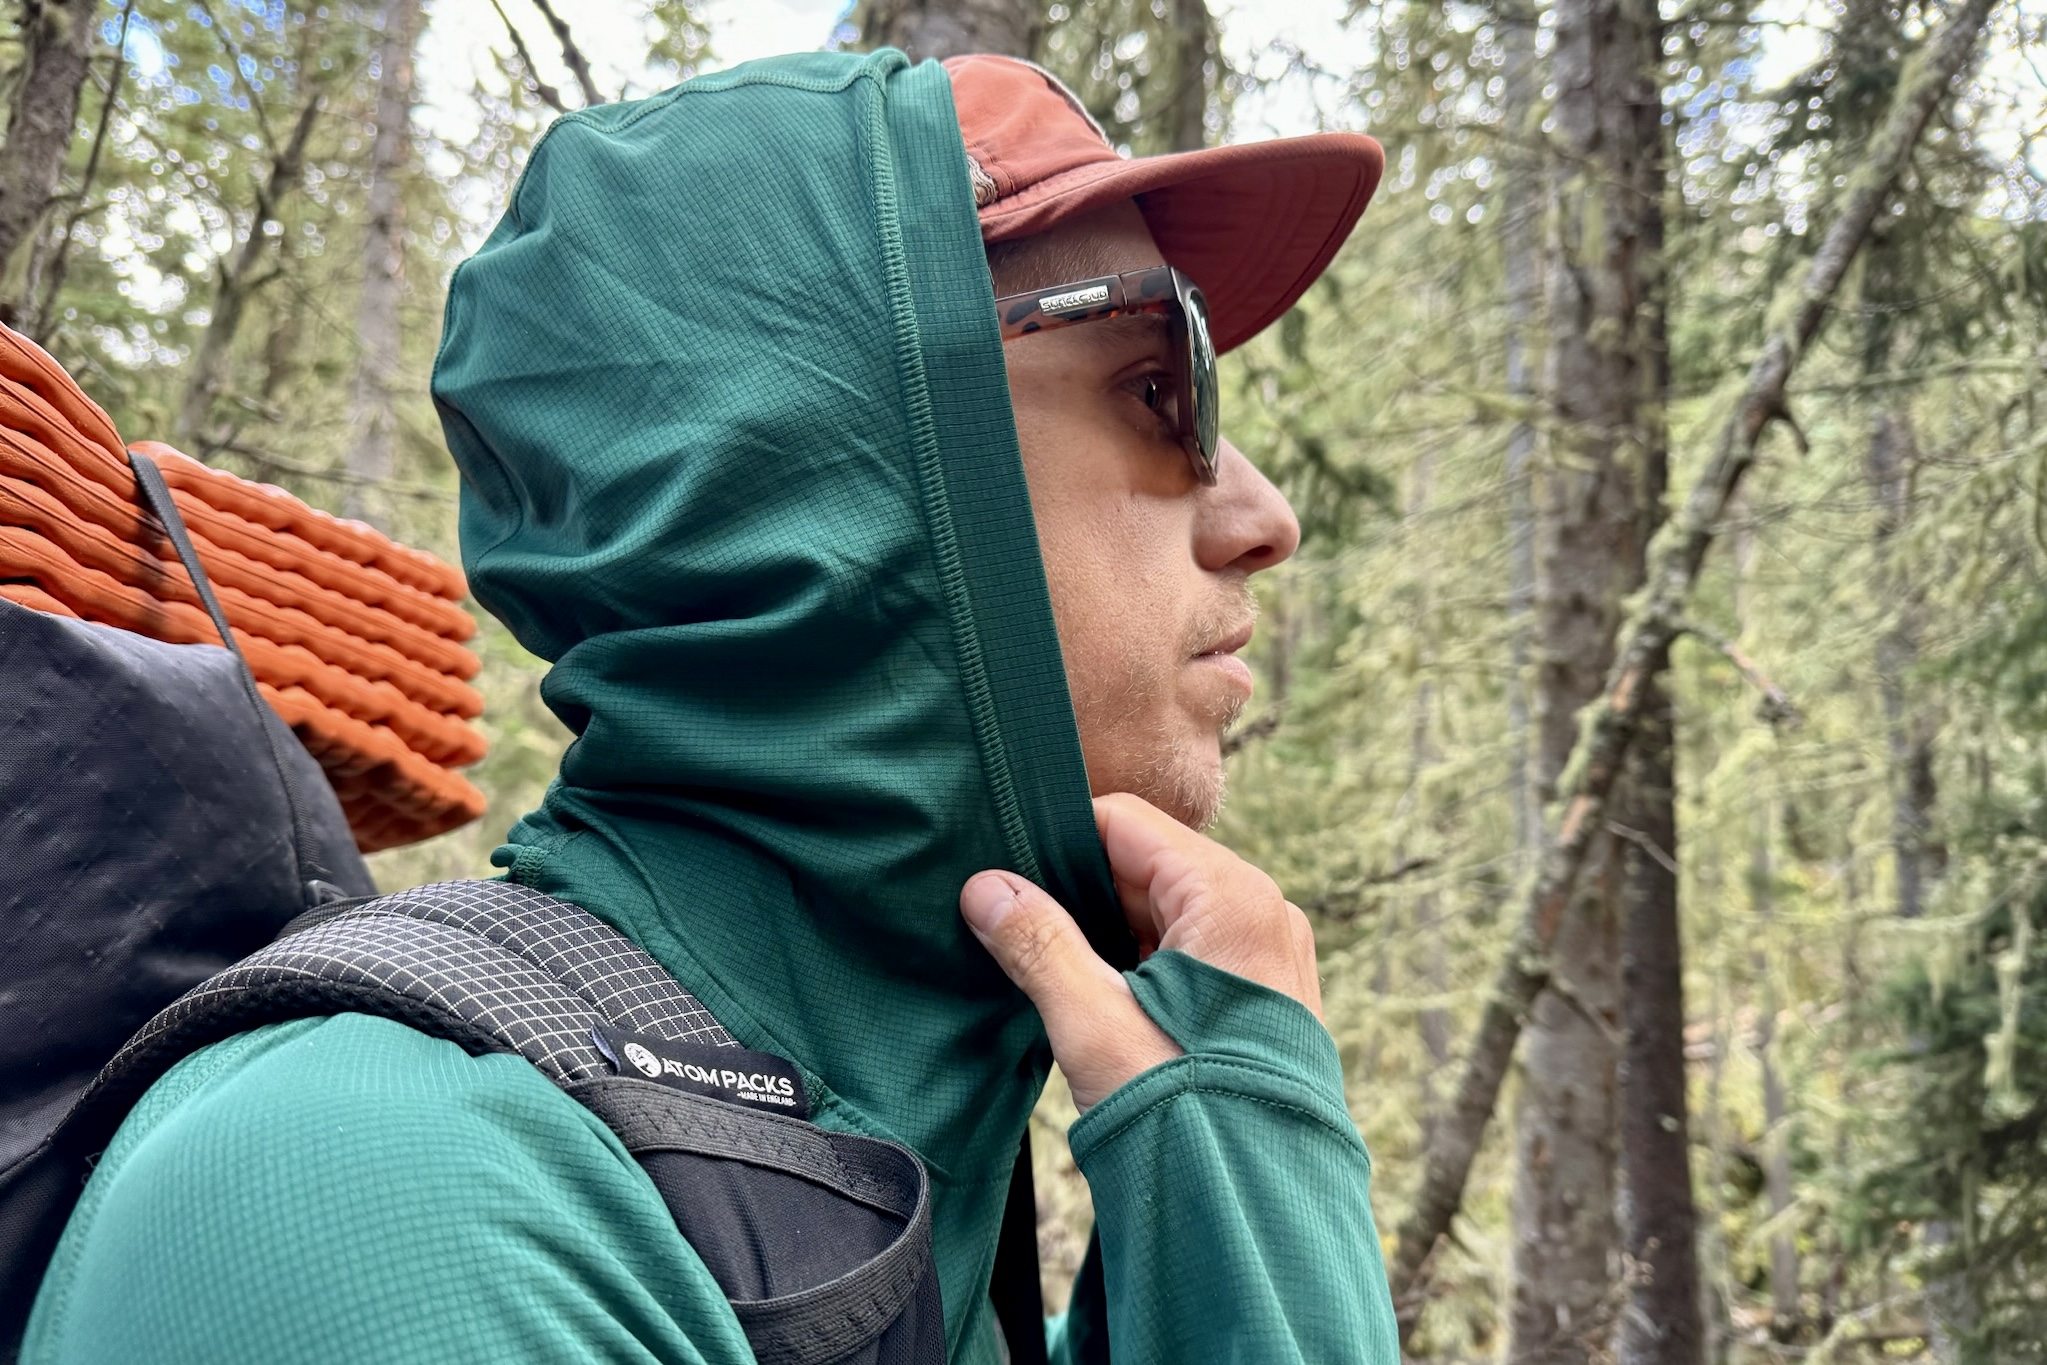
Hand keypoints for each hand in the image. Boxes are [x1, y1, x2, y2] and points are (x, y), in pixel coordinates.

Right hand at [959, 792, 1322, 1109]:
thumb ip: (1038, 944)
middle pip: (1147, 865)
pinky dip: (1142, 964)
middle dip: (1079, 892)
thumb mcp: (1093, 1022)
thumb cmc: (1183, 1114)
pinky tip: (1098, 1000)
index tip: (1005, 870)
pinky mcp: (1264, 995)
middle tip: (1015, 926)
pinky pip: (1192, 951)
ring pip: (1166, 911)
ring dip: (1108, 934)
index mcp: (1230, 897)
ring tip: (1051, 970)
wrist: (1256, 1213)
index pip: (1126, 823)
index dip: (1058, 840)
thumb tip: (986, 888)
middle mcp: (1263, 912)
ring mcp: (1270, 954)